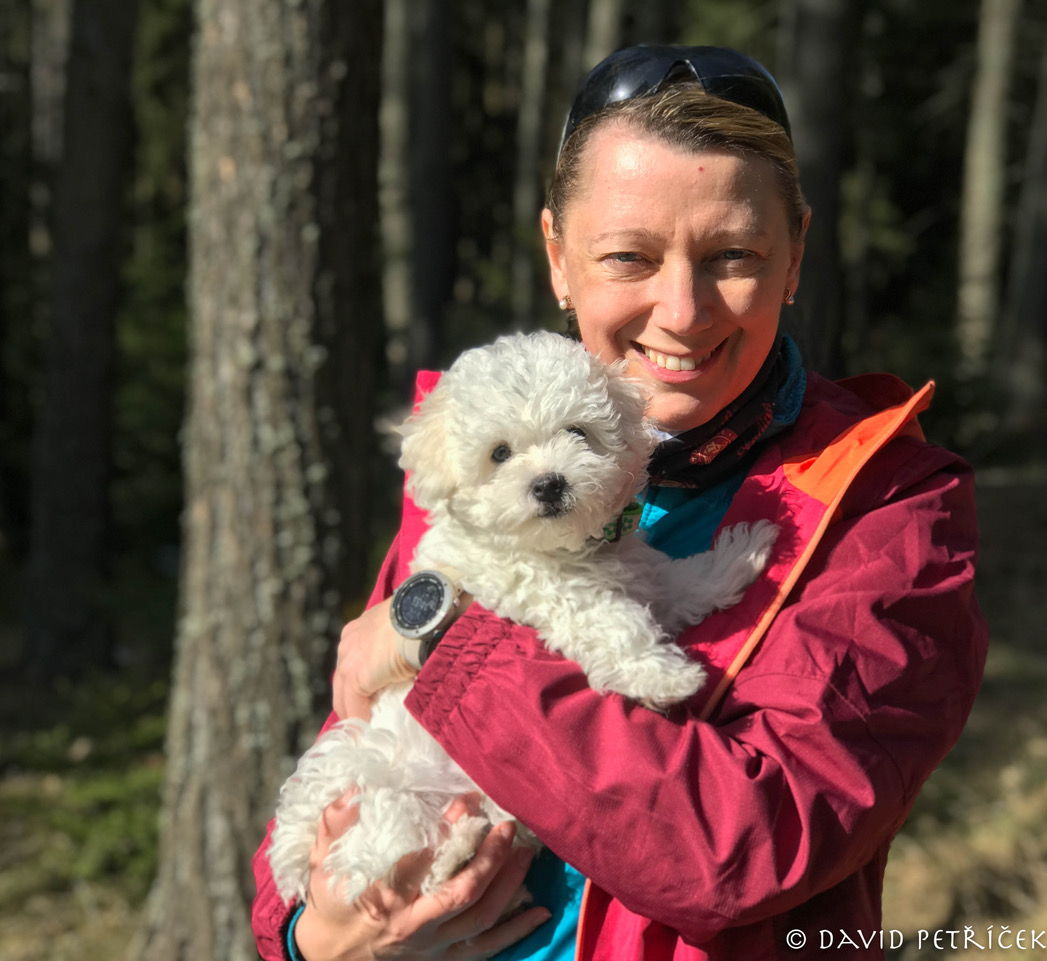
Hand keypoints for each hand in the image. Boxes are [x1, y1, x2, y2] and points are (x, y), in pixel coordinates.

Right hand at [294, 794, 550, 960]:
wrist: (328, 956)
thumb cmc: (330, 900)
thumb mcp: (323, 860)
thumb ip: (335, 823)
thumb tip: (353, 788)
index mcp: (383, 895)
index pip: (424, 858)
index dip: (451, 827)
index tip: (470, 800)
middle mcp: (411, 925)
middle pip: (461, 892)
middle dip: (490, 858)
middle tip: (508, 826)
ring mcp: (430, 947)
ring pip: (479, 919)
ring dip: (508, 885)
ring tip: (527, 853)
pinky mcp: (443, 960)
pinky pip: (486, 949)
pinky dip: (515, 932)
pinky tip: (541, 912)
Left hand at [333, 598, 416, 720]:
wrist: (425, 615)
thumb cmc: (424, 619)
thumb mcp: (406, 630)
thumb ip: (400, 644)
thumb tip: (411, 658)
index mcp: (360, 629)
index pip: (352, 661)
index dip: (360, 681)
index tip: (369, 696)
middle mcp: (348, 643)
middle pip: (342, 680)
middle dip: (351, 699)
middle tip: (364, 718)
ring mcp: (348, 660)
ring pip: (343, 696)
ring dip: (353, 713)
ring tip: (363, 732)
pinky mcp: (355, 677)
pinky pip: (353, 707)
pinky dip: (359, 722)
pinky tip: (365, 734)